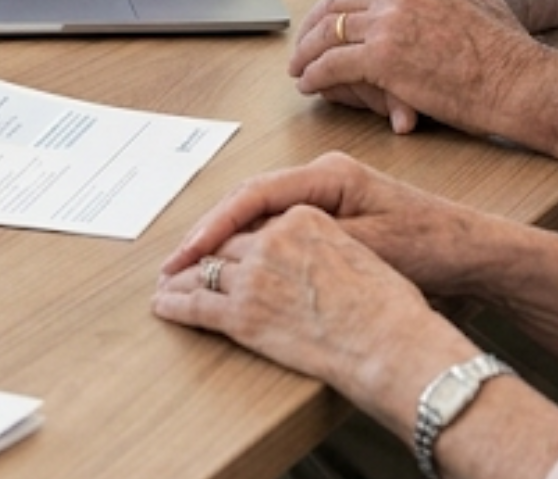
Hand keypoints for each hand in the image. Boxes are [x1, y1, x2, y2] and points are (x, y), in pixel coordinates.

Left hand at [152, 204, 475, 410]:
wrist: (395, 342)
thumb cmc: (391, 304)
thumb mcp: (364, 249)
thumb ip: (324, 241)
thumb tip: (307, 254)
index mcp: (306, 215)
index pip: (258, 219)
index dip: (233, 232)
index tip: (219, 239)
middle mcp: (275, 238)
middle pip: (228, 241)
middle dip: (202, 253)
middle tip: (180, 261)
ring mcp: (256, 275)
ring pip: (206, 269)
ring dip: (182, 276)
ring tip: (167, 282)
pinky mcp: (245, 314)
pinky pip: (197, 305)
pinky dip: (175, 304)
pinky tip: (163, 305)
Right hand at [163, 152, 502, 300]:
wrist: (478, 253)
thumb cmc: (436, 244)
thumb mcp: (375, 247)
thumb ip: (318, 245)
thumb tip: (265, 250)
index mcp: (329, 175)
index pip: (254, 195)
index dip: (214, 227)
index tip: (187, 254)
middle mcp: (323, 179)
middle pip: (248, 202)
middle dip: (209, 234)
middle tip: (174, 267)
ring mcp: (327, 197)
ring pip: (260, 217)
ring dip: (226, 243)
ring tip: (192, 271)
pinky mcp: (335, 219)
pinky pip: (278, 229)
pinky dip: (251, 248)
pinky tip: (235, 270)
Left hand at [293, 0, 554, 137]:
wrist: (519, 80)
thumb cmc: (506, 46)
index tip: (326, 14)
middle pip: (336, 2)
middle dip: (313, 23)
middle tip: (303, 42)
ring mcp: (387, 23)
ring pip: (328, 33)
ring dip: (306, 52)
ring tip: (299, 68)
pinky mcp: (382, 59)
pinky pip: (333, 65)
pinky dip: (315, 75)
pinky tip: (309, 85)